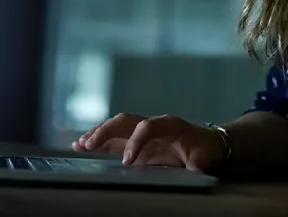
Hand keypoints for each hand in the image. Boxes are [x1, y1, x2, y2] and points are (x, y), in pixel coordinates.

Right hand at [70, 112, 225, 172]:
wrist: (207, 143)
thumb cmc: (205, 150)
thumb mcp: (204, 158)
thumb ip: (196, 163)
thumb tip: (191, 167)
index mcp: (171, 125)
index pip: (148, 127)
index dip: (136, 142)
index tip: (127, 162)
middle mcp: (153, 123)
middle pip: (126, 120)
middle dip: (107, 131)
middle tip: (89, 145)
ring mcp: (143, 130)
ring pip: (117, 126)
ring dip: (98, 133)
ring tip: (79, 144)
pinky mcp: (136, 140)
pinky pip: (115, 137)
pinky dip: (99, 140)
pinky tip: (82, 145)